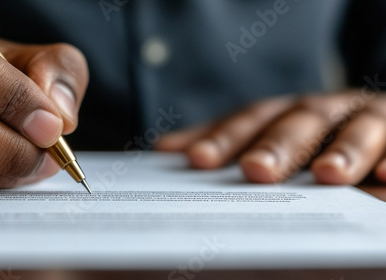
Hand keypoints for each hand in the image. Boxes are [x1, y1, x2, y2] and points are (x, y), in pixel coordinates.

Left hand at [156, 91, 385, 184]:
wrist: (371, 124)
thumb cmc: (310, 136)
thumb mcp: (266, 136)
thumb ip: (224, 142)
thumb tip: (166, 149)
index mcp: (282, 112)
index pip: (249, 121)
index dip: (225, 137)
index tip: (198, 159)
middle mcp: (318, 110)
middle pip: (296, 122)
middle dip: (278, 145)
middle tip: (257, 170)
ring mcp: (360, 117)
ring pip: (354, 128)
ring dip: (342, 149)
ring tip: (328, 174)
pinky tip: (384, 177)